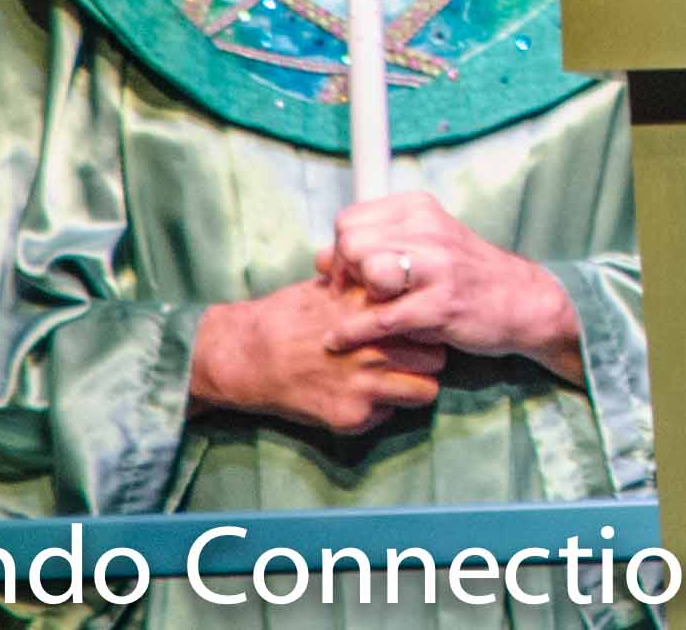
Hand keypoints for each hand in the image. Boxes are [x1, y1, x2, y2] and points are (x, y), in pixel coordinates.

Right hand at [188, 277, 444, 435]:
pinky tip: (355, 397)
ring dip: (412, 387)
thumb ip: (371, 286)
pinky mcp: (351, 416)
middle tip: (410, 359)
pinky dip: (377, 410)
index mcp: (376, 312)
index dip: (429, 324)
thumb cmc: (290, 315)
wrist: (247, 355)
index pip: (432, 320)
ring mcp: (365, 385)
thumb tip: (403, 268)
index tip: (422, 328)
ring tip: (393, 381)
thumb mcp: (335, 287)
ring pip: (426, 391)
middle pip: (438, 357)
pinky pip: (387, 417)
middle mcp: (377, 348)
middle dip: (427, 358)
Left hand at [326, 192, 586, 382]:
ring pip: (368, 272)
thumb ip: (373, 247)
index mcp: (421, 209)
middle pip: (352, 244)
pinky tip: (339, 341)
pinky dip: (352, 332)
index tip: (346, 275)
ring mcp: (439, 266)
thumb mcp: (423, 247)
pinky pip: (381, 317)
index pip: (350, 220)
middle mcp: (430, 229)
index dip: (338, 251)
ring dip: (355, 298)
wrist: (521, 301)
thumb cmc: (464, 275)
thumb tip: (318, 259)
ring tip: (358, 312)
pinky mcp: (442, 304)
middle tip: (348, 296)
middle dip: (342, 274)